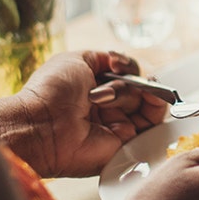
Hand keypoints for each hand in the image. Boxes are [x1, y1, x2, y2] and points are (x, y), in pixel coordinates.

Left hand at [0, 50, 168, 177]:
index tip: (116, 64)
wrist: (41, 124)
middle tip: (111, 83)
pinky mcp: (127, 142)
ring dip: (132, 91)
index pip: (126, 75)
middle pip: (139, 87)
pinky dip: (156, 104)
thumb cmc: (52, 91)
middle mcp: (108, 108)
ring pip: (146, 100)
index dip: (127, 67)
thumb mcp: (76, 60)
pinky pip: (153, 123)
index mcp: (95, 89)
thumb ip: (103, 58)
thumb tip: (121, 62)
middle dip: (129, 80)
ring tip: (106, 97)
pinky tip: (149, 95)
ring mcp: (118, 125)